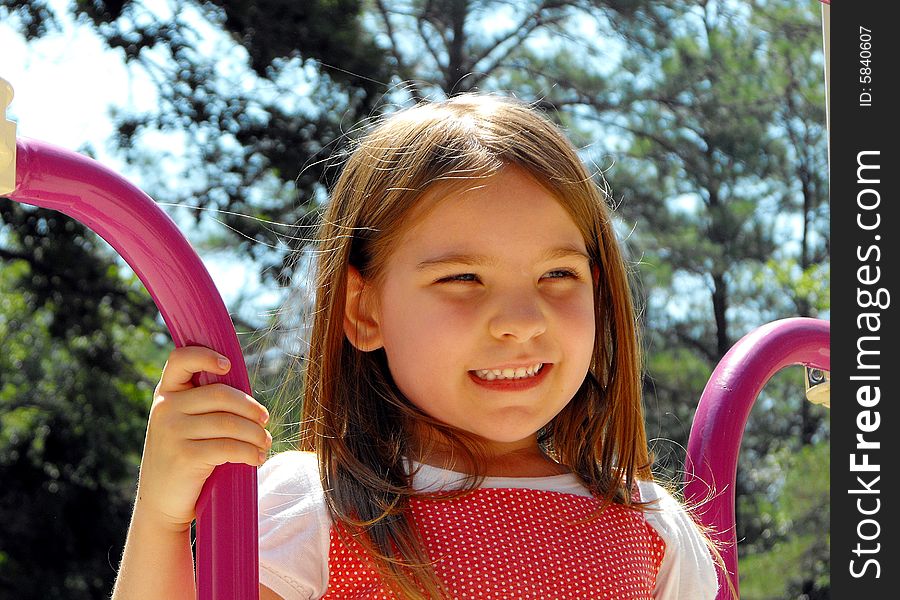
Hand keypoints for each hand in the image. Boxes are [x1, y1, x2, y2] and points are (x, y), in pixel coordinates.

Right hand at [134, 346, 270, 532]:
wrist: (161, 503)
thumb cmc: (184, 457)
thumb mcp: (185, 424)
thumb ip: (205, 405)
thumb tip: (250, 398)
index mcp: (166, 393)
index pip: (180, 359)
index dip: (205, 356)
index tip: (228, 365)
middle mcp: (165, 408)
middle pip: (221, 394)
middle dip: (251, 408)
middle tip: (265, 421)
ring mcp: (172, 432)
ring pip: (229, 423)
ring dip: (256, 434)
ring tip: (265, 443)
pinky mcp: (184, 456)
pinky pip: (228, 447)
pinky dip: (249, 452)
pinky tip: (257, 458)